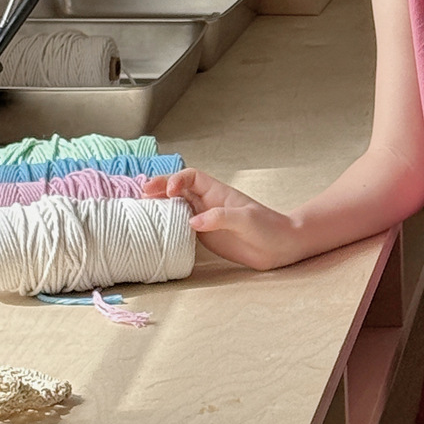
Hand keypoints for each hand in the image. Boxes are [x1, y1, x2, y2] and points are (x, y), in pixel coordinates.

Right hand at [142, 168, 299, 270]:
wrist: (281, 247)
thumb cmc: (269, 227)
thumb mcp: (246, 219)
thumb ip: (221, 217)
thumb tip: (193, 222)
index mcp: (218, 192)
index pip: (191, 176)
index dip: (177, 179)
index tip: (171, 191)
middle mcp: (208, 203)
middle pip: (178, 189)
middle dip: (160, 188)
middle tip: (143, 194)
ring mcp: (205, 220)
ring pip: (176, 208)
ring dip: (160, 207)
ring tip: (141, 211)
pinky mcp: (205, 237)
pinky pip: (181, 228)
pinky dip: (167, 227)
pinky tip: (156, 231)